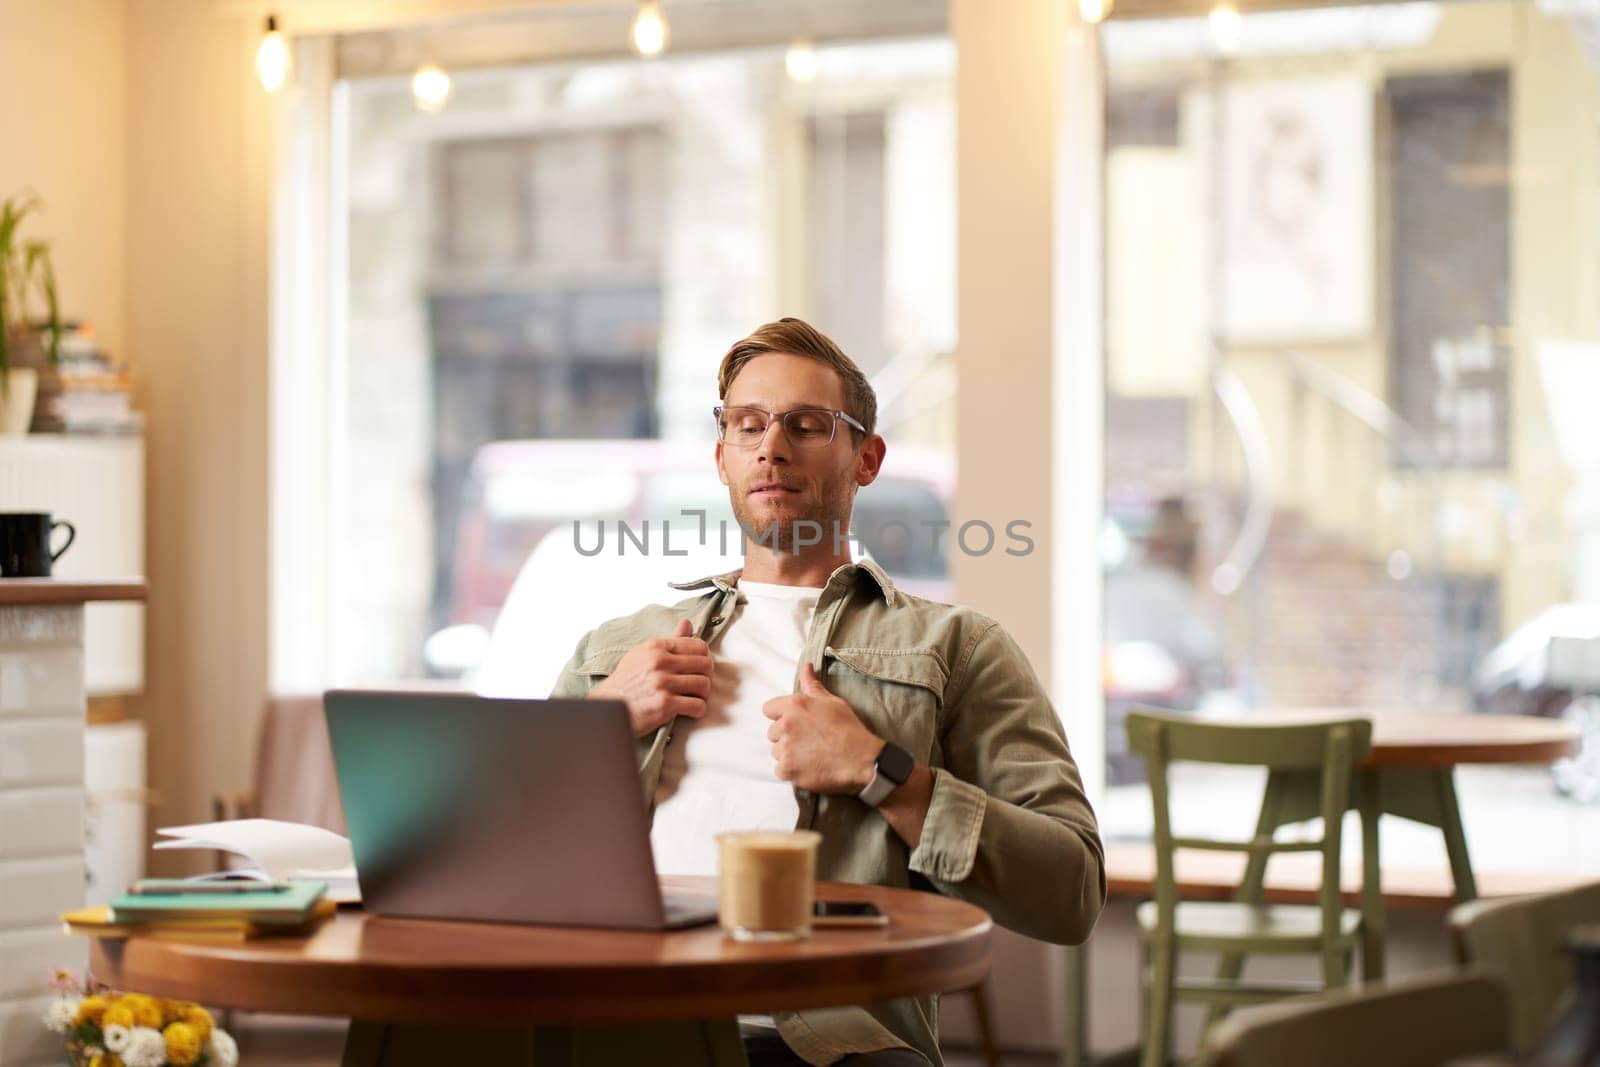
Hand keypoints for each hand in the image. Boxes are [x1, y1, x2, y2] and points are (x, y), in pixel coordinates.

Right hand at [589, 618, 713, 736]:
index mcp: (656, 647)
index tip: (700, 666)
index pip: (697, 645)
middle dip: (706, 675)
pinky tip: (690, 710)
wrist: (609, 707)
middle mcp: (660, 662)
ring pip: (704, 684)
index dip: (704, 657)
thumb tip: (687, 623)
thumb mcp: (642, 654)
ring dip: (703, 694)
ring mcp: (663, 683)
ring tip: (695, 697)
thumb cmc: (625, 681)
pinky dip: (698, 710)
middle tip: (700, 682)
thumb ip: (669, 640)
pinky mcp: (665, 705)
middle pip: (705, 664)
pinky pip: (697, 705)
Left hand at [762, 662, 881, 794]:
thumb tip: (806, 667)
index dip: (781, 716)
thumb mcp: (832, 702)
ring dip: (789, 755)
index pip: (768, 709)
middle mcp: (786, 724)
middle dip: (786, 737)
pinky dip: (792, 771)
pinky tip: (809, 767)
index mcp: (794, 705)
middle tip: (808, 741)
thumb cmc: (849, 729)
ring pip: (776, 751)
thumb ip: (812, 686)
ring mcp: (785, 748)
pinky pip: (780, 770)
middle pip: (772, 732)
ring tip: (811, 755)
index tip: (795, 724)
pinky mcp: (788, 769)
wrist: (861, 759)